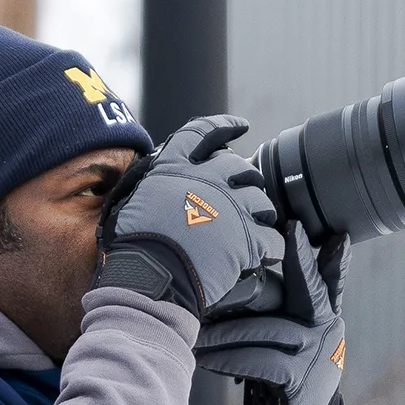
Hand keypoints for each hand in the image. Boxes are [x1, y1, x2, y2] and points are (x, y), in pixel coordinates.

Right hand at [95, 115, 285, 317]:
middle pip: (242, 168)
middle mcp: (209, 179)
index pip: (206, 131)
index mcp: (177, 166)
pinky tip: (262, 254)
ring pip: (263, 203)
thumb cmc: (133, 244)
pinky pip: (272, 239)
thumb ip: (155, 182)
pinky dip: (270, 247)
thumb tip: (162, 179)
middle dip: (246, 181)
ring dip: (260, 214)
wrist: (149, 279)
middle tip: (241, 197)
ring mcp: (232, 208)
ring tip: (253, 228)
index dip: (226, 126)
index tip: (241, 126)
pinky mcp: (248, 240)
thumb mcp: (132, 198)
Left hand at [195, 222, 350, 404]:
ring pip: (268, 328)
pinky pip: (258, 360)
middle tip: (285, 235)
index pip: (330, 280)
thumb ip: (280, 312)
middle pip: (310, 289)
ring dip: (226, 330)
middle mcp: (327, 330)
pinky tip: (206, 358)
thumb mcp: (289, 341)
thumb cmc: (285, 377)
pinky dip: (228, 358)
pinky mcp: (299, 381)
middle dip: (298, 261)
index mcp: (325, 316)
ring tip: (196, 328)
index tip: (330, 232)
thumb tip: (239, 277)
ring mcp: (316, 355)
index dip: (332, 257)